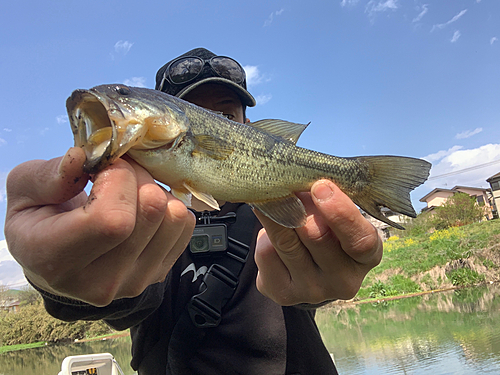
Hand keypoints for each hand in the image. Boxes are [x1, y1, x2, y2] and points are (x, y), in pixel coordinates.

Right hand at [5, 147, 194, 305]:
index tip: (102, 168)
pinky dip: (170, 206)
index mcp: (56, 260)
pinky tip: (143, 208)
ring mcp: (135, 282)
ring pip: (175, 217)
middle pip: (151, 212)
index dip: (117, 179)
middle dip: (139, 176)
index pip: (112, 219)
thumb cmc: (39, 224)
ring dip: (157, 191)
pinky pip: (186, 226)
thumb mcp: (23, 193)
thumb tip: (82, 159)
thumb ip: (45, 175)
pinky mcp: (158, 274)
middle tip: (119, 173)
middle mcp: (100, 281)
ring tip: (130, 192)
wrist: (56, 263)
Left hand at [254, 180, 382, 305]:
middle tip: (288, 187)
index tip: (321, 186)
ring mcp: (313, 291)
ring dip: (276, 214)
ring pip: (286, 241)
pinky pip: (266, 254)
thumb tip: (299, 181)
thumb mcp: (339, 217)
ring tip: (273, 199)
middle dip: (299, 205)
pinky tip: (271, 233)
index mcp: (367, 257)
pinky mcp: (283, 294)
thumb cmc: (329, 231)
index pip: (360, 240)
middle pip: (316, 235)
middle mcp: (344, 280)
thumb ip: (329, 201)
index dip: (340, 212)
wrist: (310, 271)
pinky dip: (264, 235)